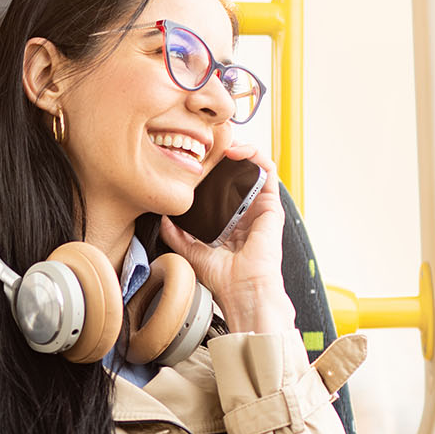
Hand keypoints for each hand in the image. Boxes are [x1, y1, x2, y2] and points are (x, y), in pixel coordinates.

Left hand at [159, 142, 295, 334]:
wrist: (243, 290)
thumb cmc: (223, 279)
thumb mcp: (191, 251)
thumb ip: (177, 234)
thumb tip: (163, 217)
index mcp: (229, 222)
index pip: (223, 187)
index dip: (212, 170)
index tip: (196, 160)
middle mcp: (246, 212)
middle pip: (238, 174)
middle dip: (225, 155)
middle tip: (209, 146)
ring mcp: (259, 208)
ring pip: (254, 167)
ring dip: (242, 149)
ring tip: (224, 143)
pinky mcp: (272, 206)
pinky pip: (268, 173)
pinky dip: (256, 156)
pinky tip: (239, 152)